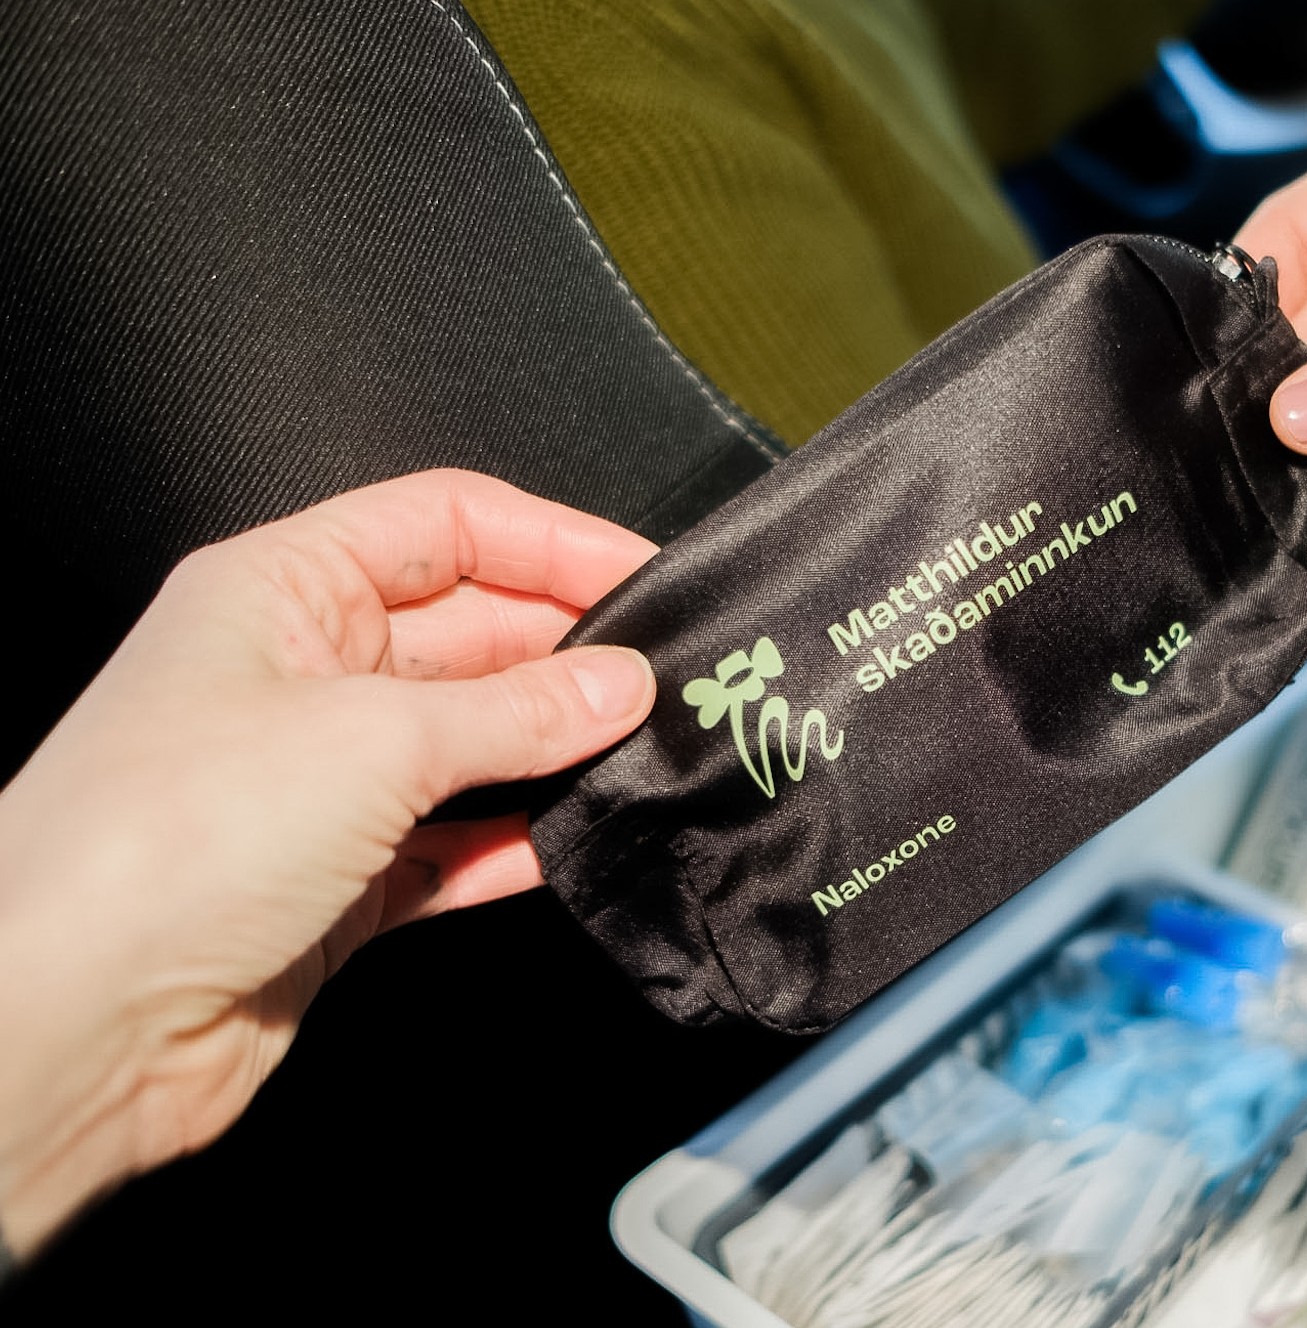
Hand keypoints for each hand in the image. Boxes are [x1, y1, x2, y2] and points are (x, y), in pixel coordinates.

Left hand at [0, 470, 657, 1256]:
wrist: (73, 1020)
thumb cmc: (165, 840)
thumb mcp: (376, 738)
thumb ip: (520, 711)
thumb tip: (620, 683)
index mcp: (282, 589)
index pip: (445, 527)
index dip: (553, 541)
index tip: (650, 576)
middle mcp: (301, 675)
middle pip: (471, 633)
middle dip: (570, 654)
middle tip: (670, 679)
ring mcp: (319, 783)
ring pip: (473, 744)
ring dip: (556, 752)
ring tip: (648, 756)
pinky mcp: (339, 883)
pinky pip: (456, 846)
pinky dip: (519, 845)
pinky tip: (578, 842)